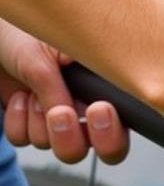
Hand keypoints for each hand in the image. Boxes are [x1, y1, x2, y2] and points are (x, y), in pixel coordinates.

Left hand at [0, 19, 128, 164]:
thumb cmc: (28, 31)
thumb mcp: (49, 53)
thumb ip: (61, 89)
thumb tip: (67, 118)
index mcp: (106, 96)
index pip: (124, 133)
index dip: (112, 134)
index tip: (97, 109)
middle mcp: (89, 115)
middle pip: (101, 154)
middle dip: (74, 138)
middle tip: (59, 113)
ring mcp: (61, 124)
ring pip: (61, 149)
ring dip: (40, 120)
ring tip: (32, 90)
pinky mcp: (31, 126)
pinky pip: (25, 140)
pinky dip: (18, 120)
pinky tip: (19, 96)